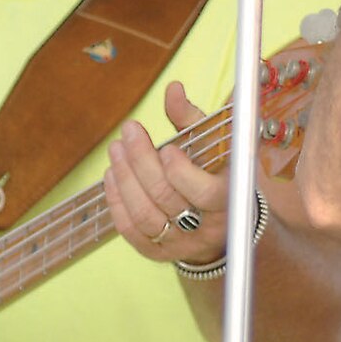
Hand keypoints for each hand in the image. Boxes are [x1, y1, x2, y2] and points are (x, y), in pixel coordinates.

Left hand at [103, 82, 236, 269]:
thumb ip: (193, 119)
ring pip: (145, 217)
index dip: (181, 173)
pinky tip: (111, 177)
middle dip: (142, 163)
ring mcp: (181, 244)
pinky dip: (117, 203)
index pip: (204, 193)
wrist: (224, 225)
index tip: (167, 147)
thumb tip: (172, 88)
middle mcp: (206, 228)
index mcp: (228, 200)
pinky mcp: (159, 253)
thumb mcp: (217, 146)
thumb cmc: (219, 175)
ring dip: (125, 180)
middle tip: (128, 133)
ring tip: (116, 151)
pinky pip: (131, 232)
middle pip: (166, 200)